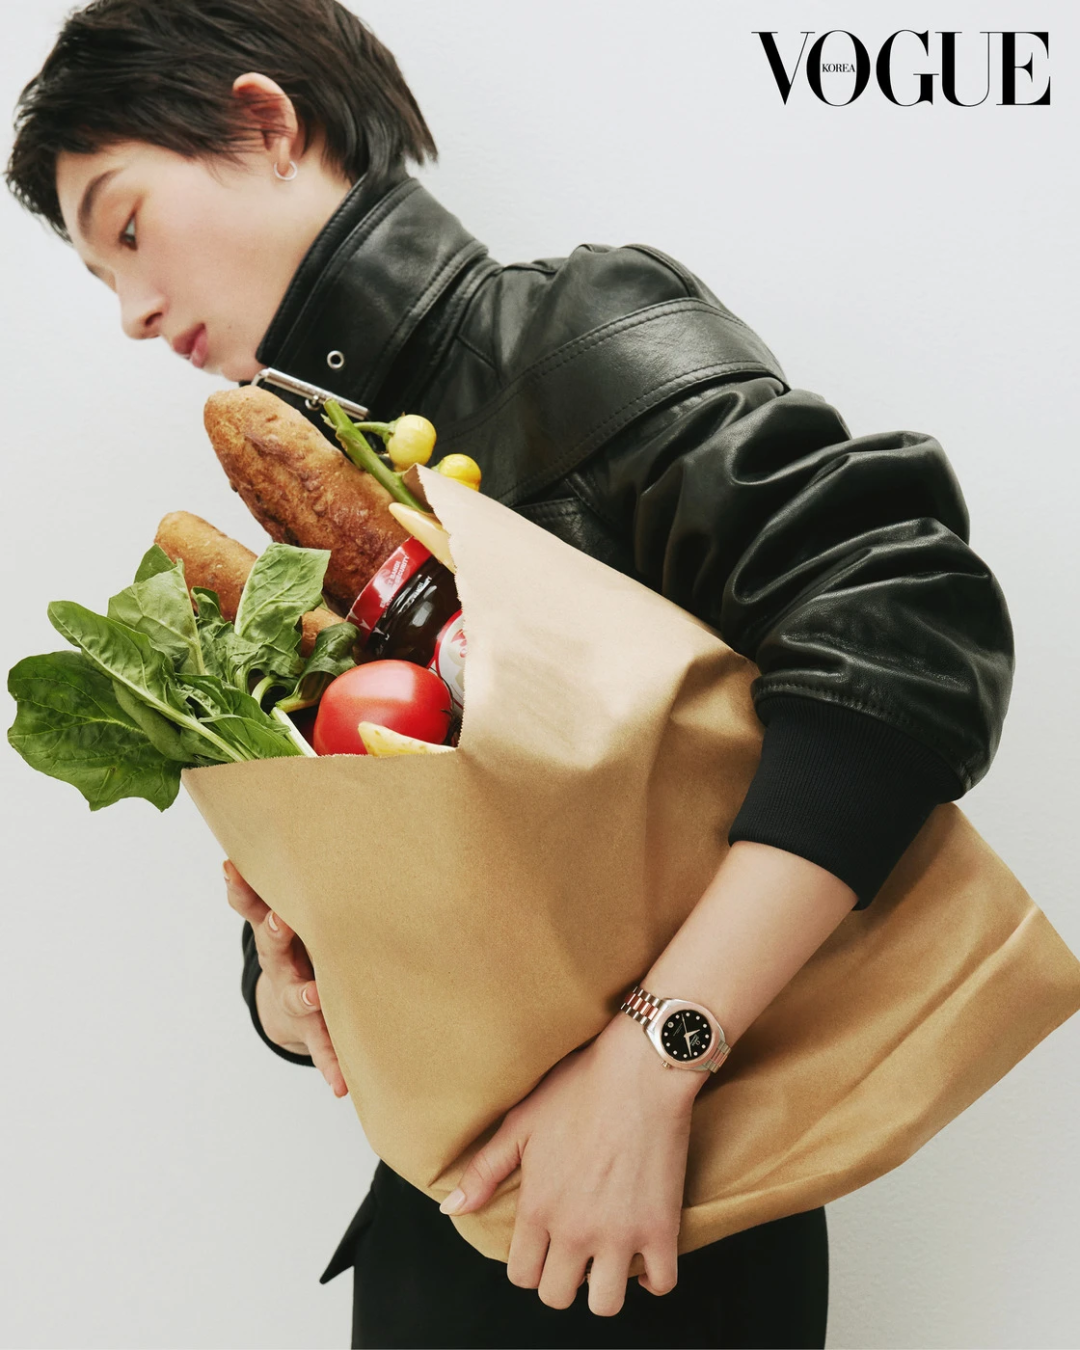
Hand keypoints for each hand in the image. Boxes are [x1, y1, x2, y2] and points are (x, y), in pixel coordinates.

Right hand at [223, 860, 347, 1097]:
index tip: (233, 867)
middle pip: (273, 943)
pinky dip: (332, 1061)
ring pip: (298, 994)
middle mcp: (283, 956)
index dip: (242, 883)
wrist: (302, 996)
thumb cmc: (314, 931)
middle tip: (281, 920)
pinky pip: (325, 1044)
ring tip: (313, 997)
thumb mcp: (306, 896)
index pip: (254, 898)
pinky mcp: (315, 1027)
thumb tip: (323, 784)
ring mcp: (296, 991)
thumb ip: (314, 858)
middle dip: (275, 931)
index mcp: (281, 918)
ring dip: (303, 996)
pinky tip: (340, 1082)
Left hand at [439, 1012, 701, 1316]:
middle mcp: (574, 1230)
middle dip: (562, 1279)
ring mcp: (619, 1234)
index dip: (530, 1263)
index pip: (521, 1274)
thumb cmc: (580, 1086)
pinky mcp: (661, 1228)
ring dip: (604, 1287)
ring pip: (605, 1303)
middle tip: (574, 1251)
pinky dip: (653, 1276)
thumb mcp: (522, 1122)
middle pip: (557, 1295)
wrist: (640, 1070)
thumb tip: (453, 1207)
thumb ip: (485, 1169)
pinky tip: (644, 1253)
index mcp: (538, 1207)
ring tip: (607, 1258)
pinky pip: (661, 1283)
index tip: (543, 1245)